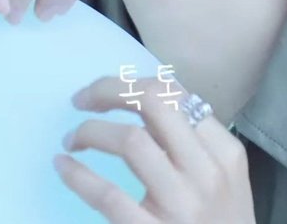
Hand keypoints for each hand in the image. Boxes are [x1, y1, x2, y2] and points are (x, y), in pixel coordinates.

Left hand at [53, 76, 255, 223]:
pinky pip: (109, 196)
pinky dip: (78, 175)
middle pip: (154, 102)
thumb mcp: (222, 177)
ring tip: (72, 138)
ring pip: (131, 141)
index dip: (132, 82)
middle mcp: (206, 171)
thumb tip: (139, 102)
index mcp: (224, 151)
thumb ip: (191, 140)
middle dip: (109, 90)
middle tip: (81, 99)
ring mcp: (181, 205)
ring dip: (91, 131)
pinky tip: (62, 165)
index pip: (176, 93)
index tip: (106, 90)